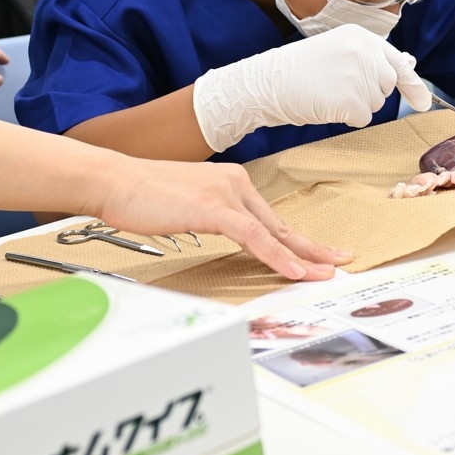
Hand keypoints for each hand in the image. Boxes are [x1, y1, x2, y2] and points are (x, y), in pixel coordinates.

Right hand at [97, 159, 347, 281]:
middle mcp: (235, 185)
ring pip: (273, 232)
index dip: (295, 240)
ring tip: (324, 273)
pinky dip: (276, 256)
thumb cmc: (141, 195)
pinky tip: (293, 270)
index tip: (317, 253)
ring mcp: (226, 195)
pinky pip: (254, 237)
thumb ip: (212, 216)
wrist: (114, 180)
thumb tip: (225, 235)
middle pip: (280, 225)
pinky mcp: (215, 208)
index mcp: (230, 183)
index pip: (270, 219)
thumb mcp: (186, 204)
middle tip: (340, 262)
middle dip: (312, 247)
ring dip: (303, 256)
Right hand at [193, 25, 433, 153]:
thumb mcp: (336, 52)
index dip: (412, 83)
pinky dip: (347, 118)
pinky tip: (326, 105)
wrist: (266, 83)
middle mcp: (363, 52)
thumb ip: (370, 59)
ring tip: (326, 92)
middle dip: (368, 94)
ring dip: (355, 106)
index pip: (396, 61)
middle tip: (336, 88)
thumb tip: (409, 66)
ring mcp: (358, 75)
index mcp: (360, 36)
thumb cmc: (297, 70)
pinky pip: (363, 118)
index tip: (424, 101)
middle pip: (386, 86)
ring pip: (375, 104)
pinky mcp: (351, 100)